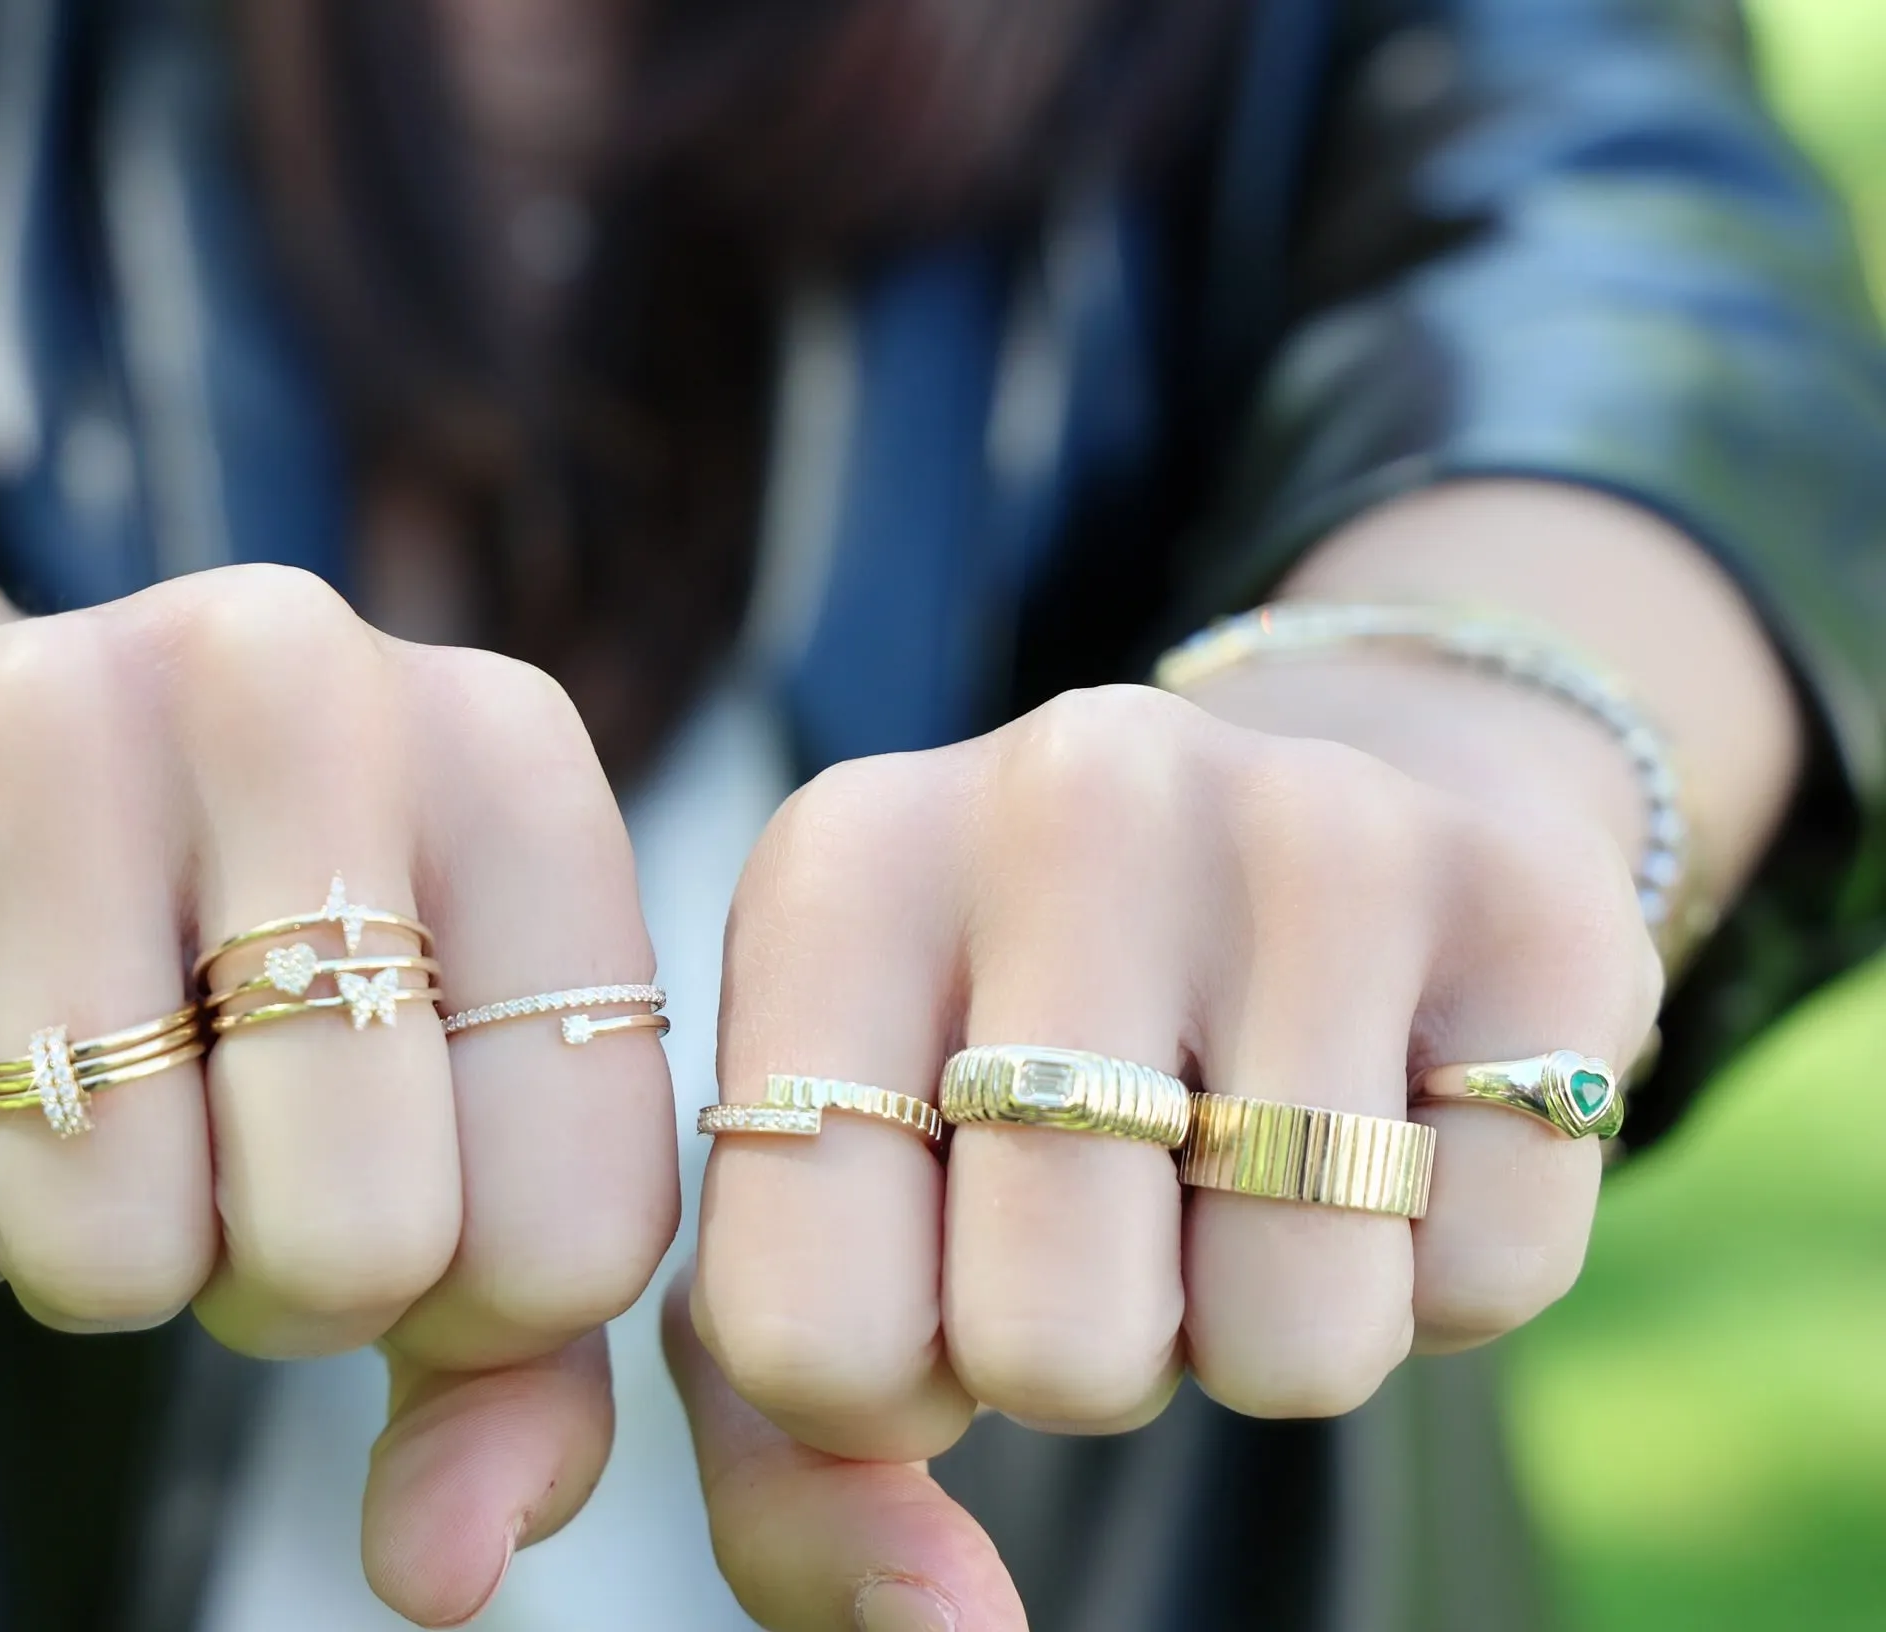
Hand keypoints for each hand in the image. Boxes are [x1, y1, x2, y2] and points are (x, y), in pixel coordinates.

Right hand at [0, 565, 676, 1623]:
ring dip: (97, 1249)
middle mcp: (294, 677)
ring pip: (112, 1245)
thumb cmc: (231, 978)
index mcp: (509, 756)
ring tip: (85, 1086)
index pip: (578, 1225)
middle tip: (222, 1153)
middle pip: (358, 1244)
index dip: (473, 1308)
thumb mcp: (440, 1119)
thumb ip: (509, 1361)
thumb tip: (447, 1577)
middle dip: (278, 1285)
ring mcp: (43, 708)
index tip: (401, 1198)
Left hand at [674, 681, 1662, 1628]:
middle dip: (1083, 1356)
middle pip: (1054, 1353)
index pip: (803, 1333)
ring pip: (1293, 1348)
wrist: (1291, 828)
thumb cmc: (1003, 1064)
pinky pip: (1492, 1292)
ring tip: (1231, 1155)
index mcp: (835, 875)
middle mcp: (1068, 800)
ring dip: (1259, 1323)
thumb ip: (797, 1469)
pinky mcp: (1535, 916)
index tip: (926, 1266)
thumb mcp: (827, 1212)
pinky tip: (1384, 1110)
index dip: (884, 1384)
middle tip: (1101, 1208)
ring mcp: (1317, 833)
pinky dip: (1432, 1271)